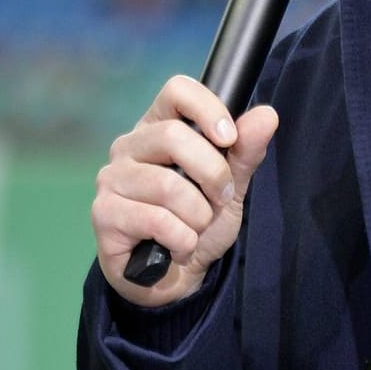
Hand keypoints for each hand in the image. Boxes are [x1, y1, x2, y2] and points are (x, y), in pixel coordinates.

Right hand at [91, 74, 277, 308]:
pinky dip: (182, 240)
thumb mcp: (230, 189)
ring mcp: (111, 178)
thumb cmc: (197, 224)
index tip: (230, 139)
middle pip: (174, 137)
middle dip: (213, 175)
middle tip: (221, 199)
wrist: (174, 278)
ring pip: (168, 185)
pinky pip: (156, 220)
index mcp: (157, 128)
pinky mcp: (103, 213)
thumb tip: (267, 114)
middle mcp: (128, 146)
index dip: (208, 109)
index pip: (176, 90)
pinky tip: (178, 246)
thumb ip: (245, 153)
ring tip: (195, 229)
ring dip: (197, 216)